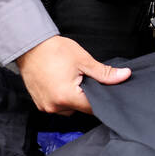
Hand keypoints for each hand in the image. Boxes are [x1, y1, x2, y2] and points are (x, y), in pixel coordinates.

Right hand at [15, 35, 130, 114]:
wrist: (31, 47)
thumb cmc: (54, 51)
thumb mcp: (84, 61)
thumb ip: (105, 73)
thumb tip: (123, 76)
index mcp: (66, 97)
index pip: (92, 107)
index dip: (102, 98)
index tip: (105, 89)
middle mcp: (54, 106)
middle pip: (81, 108)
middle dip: (87, 95)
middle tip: (86, 78)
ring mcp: (45, 106)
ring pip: (70, 108)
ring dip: (75, 97)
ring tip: (73, 79)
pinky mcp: (40, 103)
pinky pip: (58, 105)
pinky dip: (64, 96)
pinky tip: (63, 82)